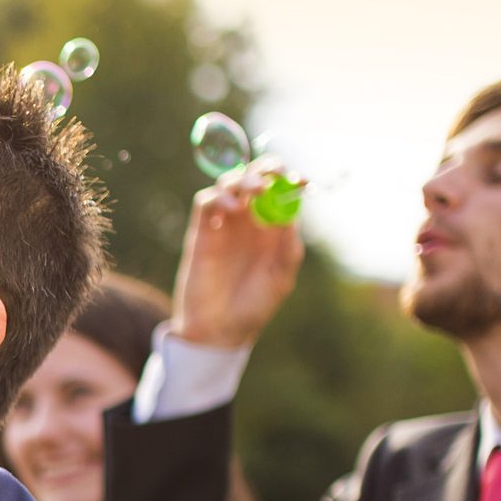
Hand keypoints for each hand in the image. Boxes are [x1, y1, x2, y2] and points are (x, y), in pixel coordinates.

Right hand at [172, 164, 303, 350]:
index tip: (299, 178)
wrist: (220, 330)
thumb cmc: (254, 306)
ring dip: (241, 178)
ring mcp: (224, 225)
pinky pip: (206, 203)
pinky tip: (231, 207)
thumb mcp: (281, 278)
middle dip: (265, 170)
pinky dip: (218, 196)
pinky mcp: (201, 233)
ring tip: (253, 190)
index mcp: (271, 229)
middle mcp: (248, 221)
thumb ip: (288, 247)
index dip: (289, 179)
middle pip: (254, 179)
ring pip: (228, 184)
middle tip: (272, 174)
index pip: (280, 192)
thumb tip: (291, 213)